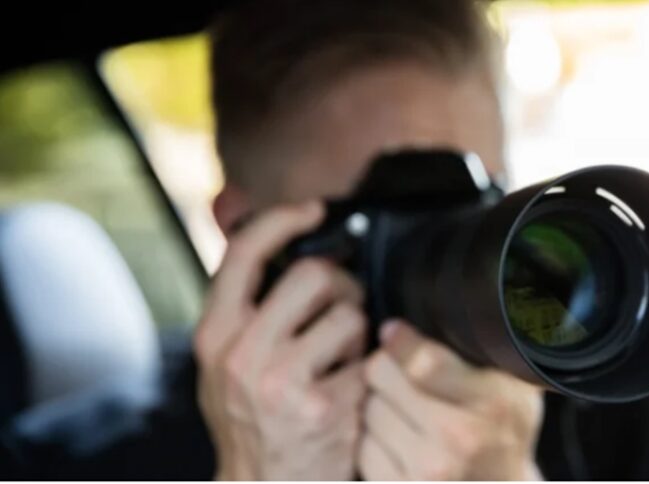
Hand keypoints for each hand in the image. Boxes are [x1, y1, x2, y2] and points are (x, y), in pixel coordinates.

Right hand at [194, 201, 368, 479]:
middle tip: (341, 307)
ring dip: (358, 333)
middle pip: (314, 274)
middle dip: (340, 286)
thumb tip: (238, 211)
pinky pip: (372, 358)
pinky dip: (372, 369)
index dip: (283, 218)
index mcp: (216, 334)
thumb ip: (239, 295)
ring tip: (342, 359)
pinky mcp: (327, 408)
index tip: (313, 210)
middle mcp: (243, 354)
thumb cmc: (249, 417)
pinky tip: (354, 389)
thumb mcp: (226, 357)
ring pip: (351, 315)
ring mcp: (283, 383)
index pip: (245, 252)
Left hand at [359, 321, 544, 480]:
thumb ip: (483, 348)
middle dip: (386, 369)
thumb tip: (437, 302)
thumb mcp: (513, 386)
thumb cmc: (503, 433)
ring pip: (368, 409)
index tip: (393, 330)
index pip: (423, 360)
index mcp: (491, 403)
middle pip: (382, 377)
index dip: (400, 339)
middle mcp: (459, 438)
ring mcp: (427, 471)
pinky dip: (374, 440)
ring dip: (378, 404)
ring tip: (406, 410)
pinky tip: (400, 441)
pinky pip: (362, 447)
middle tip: (402, 375)